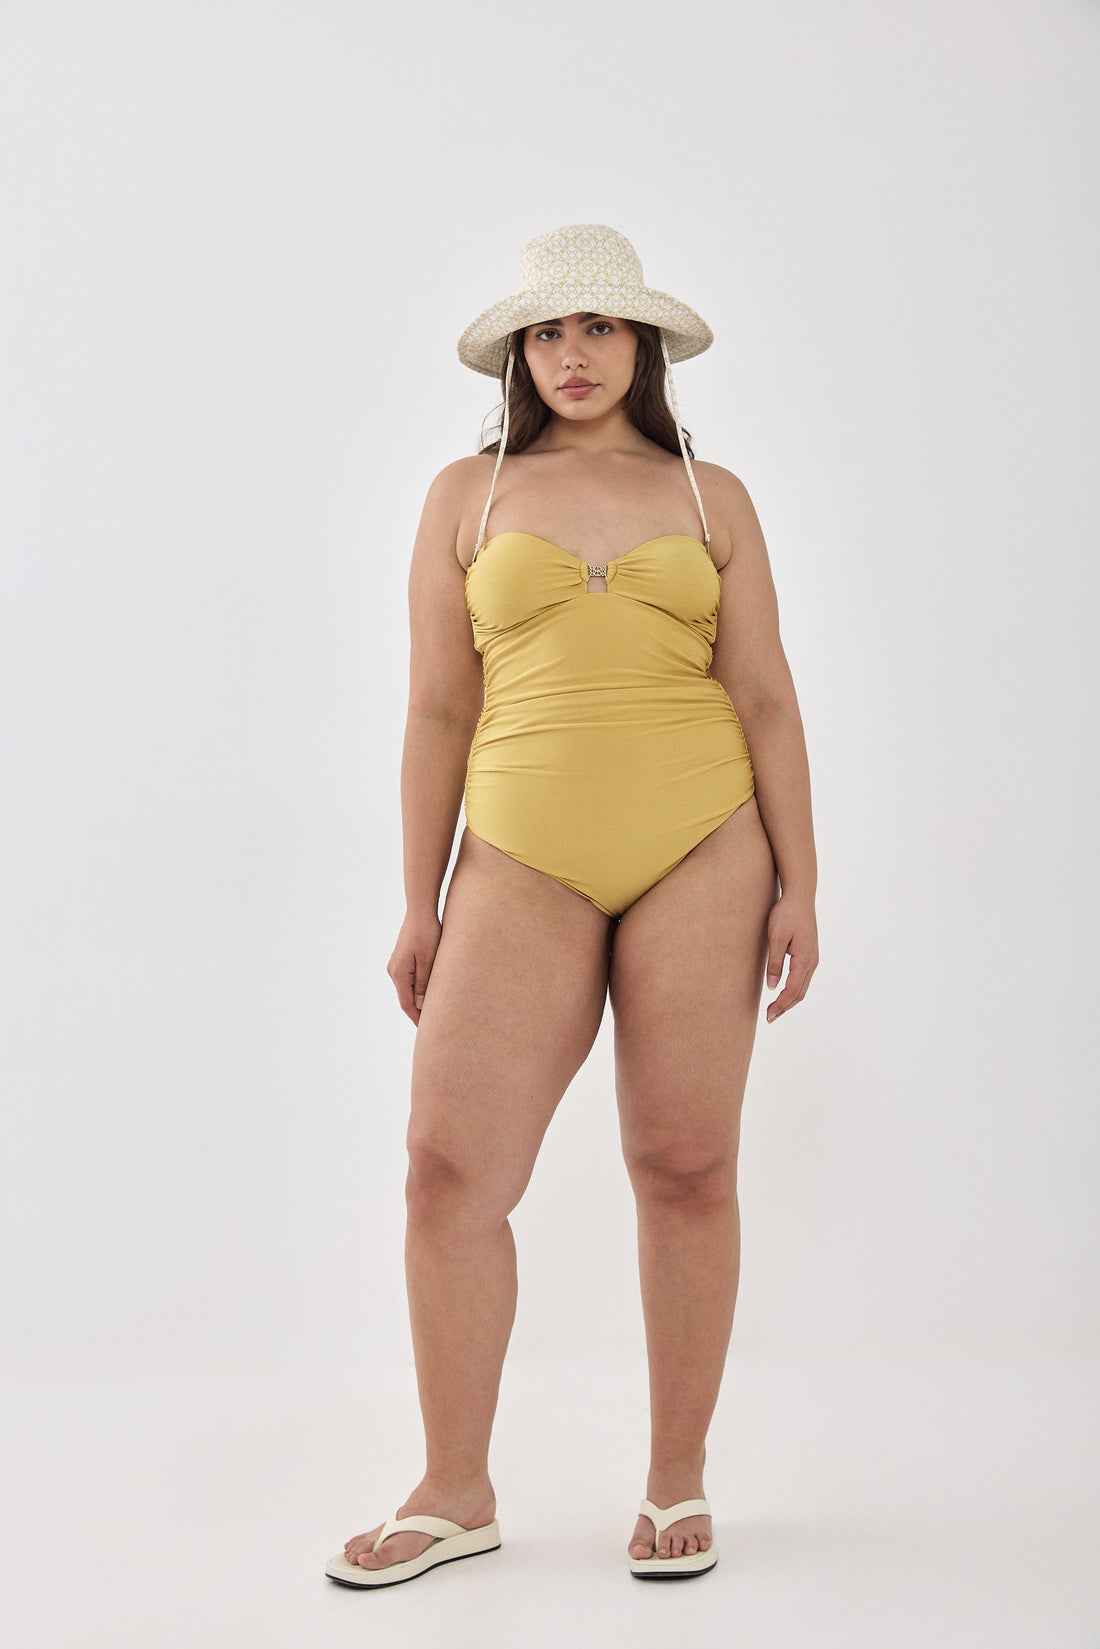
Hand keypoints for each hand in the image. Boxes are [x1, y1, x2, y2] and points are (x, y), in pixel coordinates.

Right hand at [387, 911, 442, 1025]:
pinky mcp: (402, 958)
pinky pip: (409, 979)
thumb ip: (424, 984)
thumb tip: (421, 1005)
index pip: (407, 1004)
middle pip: (406, 998)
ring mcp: (396, 964)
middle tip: (433, 1024)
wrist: (420, 911)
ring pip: (408, 988)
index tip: (427, 1030)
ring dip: (419, 999)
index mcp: (398, 974)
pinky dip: (418, 988)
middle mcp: (394, 970)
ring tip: (434, 1010)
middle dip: (418, 1011)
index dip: (417, 1018)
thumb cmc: (427, 933)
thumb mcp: (428, 960)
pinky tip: (429, 991)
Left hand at [764, 895, 817, 1022]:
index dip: (780, 1005)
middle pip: (799, 993)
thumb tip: (772, 987)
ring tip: (774, 1009)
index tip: (768, 1015)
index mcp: (805, 959)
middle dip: (784, 1007)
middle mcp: (812, 962)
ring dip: (789, 1000)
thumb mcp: (776, 938)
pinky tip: (783, 992)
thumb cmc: (786, 914)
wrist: (800, 896)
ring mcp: (813, 958)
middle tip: (769, 1018)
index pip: (792, 990)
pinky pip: (802, 978)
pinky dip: (793, 990)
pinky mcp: (809, 954)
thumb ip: (775, 963)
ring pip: (802, 987)